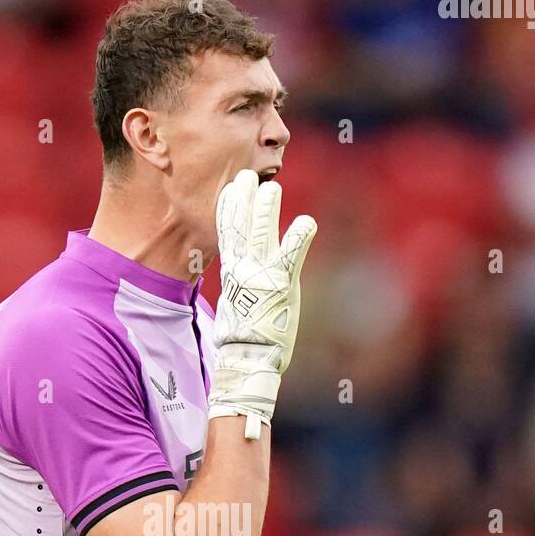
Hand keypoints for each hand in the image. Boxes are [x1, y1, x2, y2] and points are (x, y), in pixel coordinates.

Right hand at [208, 168, 317, 438]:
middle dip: (242, 200)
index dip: (228, 212)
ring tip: (272, 187)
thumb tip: (237, 289)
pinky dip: (298, 237)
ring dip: (266, 209)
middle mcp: (243, 270)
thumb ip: (239, 291)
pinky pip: (291, 255)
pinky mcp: (281, 283)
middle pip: (240, 227)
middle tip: (246, 176)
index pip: (227, 235)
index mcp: (232, 274)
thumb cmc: (241, 341)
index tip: (229, 191)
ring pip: (261, 234)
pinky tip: (307, 221)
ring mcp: (261, 274)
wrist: (247, 359)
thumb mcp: (234, 310)